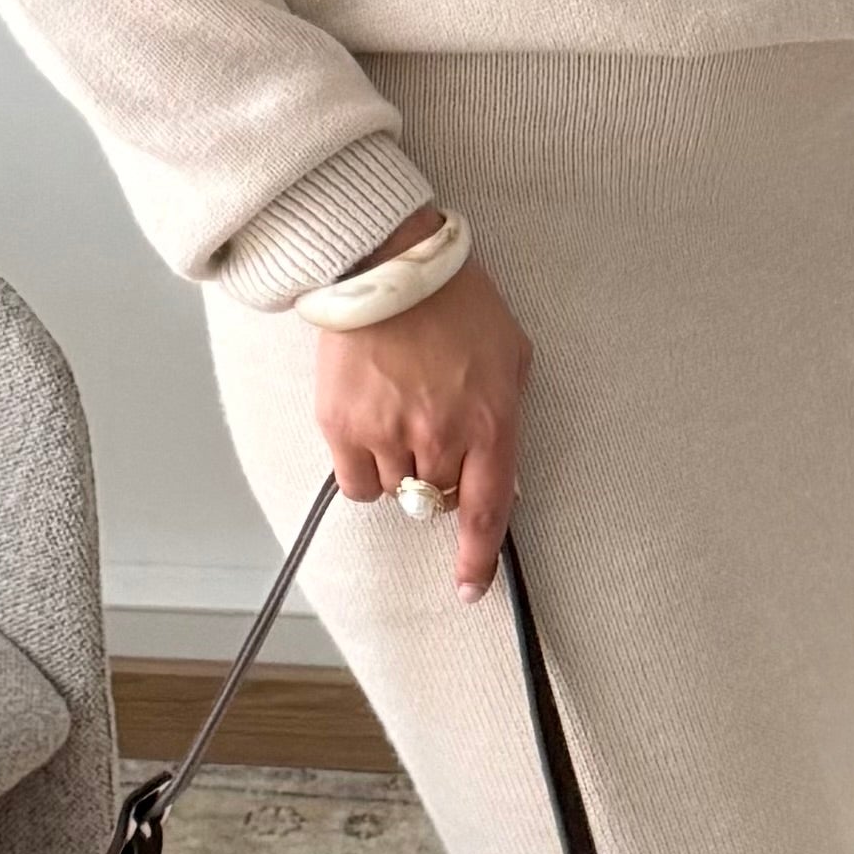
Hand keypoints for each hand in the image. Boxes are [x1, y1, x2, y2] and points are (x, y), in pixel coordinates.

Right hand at [314, 239, 531, 603]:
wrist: (387, 264)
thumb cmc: (456, 303)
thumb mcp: (511, 358)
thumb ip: (508, 421)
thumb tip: (503, 477)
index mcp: (490, 423)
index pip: (487, 513)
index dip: (478, 560)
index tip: (470, 588)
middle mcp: (439, 437)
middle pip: (436, 500)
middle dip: (438, 476)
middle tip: (432, 425)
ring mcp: (387, 434)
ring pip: (394, 491)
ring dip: (400, 466)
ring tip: (400, 409)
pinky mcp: (342, 425)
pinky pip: (355, 482)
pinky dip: (363, 466)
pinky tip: (369, 422)